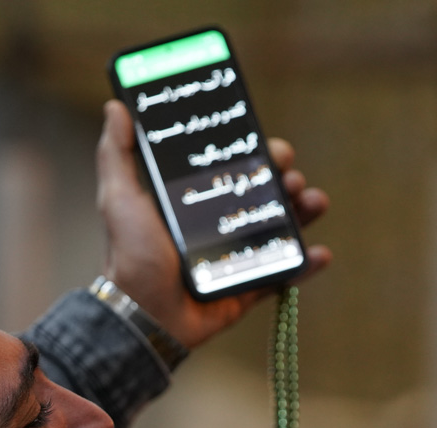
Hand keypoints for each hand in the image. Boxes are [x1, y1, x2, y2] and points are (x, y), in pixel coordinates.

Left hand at [95, 99, 331, 349]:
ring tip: (311, 202)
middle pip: (264, 191)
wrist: (142, 313)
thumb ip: (117, 153)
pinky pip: (285, 273)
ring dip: (304, 210)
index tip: (269, 144)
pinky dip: (307, 264)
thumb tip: (116, 106)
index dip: (256, 151)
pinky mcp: (248, 287)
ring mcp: (237, 255)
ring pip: (282, 227)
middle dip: (285, 177)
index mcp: (194, 200)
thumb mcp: (119, 197)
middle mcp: (218, 223)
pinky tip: (320, 253)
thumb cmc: (129, 255)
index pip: (233, 166)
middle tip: (288, 175)